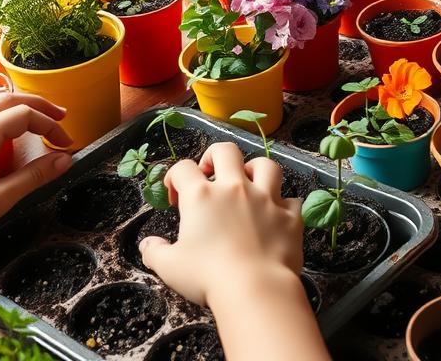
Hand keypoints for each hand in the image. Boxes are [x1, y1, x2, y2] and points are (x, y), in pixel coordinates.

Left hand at [0, 89, 73, 241]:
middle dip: (36, 105)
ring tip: (27, 108)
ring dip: (8, 98)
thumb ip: (35, 175)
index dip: (50, 125)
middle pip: (6, 99)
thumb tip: (64, 159)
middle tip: (59, 116)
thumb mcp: (2, 198)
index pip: (24, 116)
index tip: (65, 144)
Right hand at [139, 142, 303, 308]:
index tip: (175, 197)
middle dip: (214, 156)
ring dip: (255, 170)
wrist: (255, 289)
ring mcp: (266, 199)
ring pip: (266, 165)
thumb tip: (147, 245)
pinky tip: (277, 214)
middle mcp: (234, 189)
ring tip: (248, 183)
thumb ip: (154, 252)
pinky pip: (292, 200)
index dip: (174, 177)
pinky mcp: (290, 217)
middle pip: (226, 151)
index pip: (182, 168)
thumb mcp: (169, 267)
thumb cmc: (208, 276)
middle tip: (210, 174)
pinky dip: (285, 205)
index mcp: (201, 196)